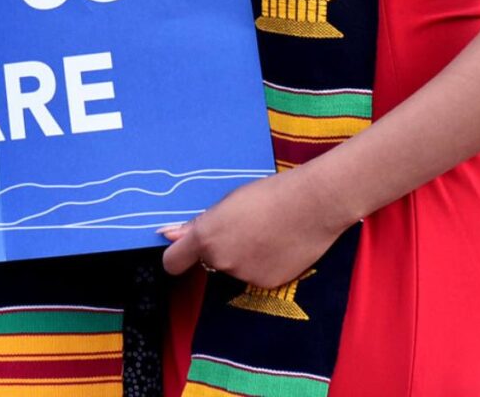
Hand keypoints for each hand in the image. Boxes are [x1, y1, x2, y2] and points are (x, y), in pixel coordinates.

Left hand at [159, 167, 353, 288]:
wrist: (311, 205)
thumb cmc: (267, 194)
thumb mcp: (226, 202)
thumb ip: (197, 224)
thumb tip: (167, 235)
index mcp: (205, 236)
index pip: (172, 262)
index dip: (175, 256)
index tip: (182, 251)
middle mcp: (220, 261)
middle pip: (207, 261)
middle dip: (218, 248)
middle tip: (241, 226)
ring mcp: (243, 275)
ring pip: (233, 267)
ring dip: (241, 255)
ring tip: (264, 232)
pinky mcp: (266, 284)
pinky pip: (254, 275)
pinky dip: (261, 264)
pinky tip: (277, 245)